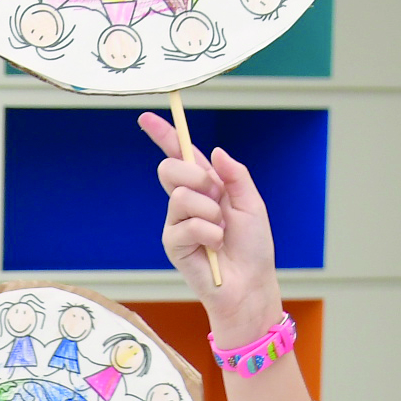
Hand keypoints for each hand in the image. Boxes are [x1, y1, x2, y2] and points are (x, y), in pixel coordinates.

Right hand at [142, 112, 282, 336]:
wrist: (250, 283)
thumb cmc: (253, 247)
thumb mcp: (252, 204)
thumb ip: (235, 175)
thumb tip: (215, 151)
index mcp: (206, 186)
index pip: (180, 154)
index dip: (164, 134)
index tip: (147, 117)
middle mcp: (186, 201)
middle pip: (170, 168)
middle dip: (196, 178)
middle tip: (217, 198)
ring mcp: (176, 222)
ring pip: (180, 196)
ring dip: (209, 212)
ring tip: (221, 231)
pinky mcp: (173, 243)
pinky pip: (185, 225)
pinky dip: (208, 233)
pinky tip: (215, 246)